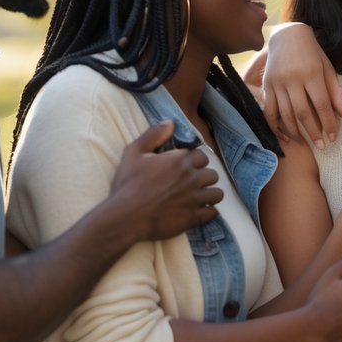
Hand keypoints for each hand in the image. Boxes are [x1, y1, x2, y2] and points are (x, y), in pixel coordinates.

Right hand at [106, 122, 221, 241]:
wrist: (125, 218)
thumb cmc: (128, 185)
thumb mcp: (133, 153)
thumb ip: (153, 135)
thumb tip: (170, 123)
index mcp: (179, 162)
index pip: (202, 156)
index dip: (195, 161)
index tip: (186, 167)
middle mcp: (191, 179)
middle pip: (213, 175)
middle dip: (204, 177)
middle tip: (192, 183)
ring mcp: (194, 200)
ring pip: (217, 194)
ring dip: (209, 194)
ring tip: (199, 197)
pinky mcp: (193, 218)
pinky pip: (212, 213)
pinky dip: (207, 212)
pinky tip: (198, 212)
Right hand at [263, 23, 341, 146]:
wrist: (288, 35)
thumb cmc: (313, 54)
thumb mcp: (328, 69)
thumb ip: (336, 94)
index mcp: (312, 73)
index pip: (322, 105)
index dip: (329, 124)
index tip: (334, 137)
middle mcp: (293, 78)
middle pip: (303, 113)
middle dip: (313, 132)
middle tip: (321, 146)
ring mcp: (277, 82)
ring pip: (285, 114)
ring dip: (295, 132)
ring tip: (304, 143)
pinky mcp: (266, 85)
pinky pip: (269, 110)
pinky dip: (275, 126)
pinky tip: (284, 136)